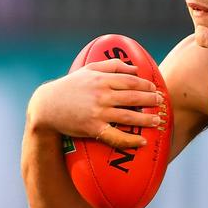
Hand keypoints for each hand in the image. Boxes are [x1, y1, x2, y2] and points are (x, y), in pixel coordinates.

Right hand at [26, 58, 164, 148]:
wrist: (46, 105)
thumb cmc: (68, 86)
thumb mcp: (87, 70)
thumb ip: (111, 66)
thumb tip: (134, 67)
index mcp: (101, 79)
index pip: (131, 81)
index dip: (146, 86)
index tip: (155, 89)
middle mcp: (102, 95)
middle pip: (134, 98)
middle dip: (151, 101)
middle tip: (161, 103)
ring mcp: (98, 112)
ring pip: (129, 116)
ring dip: (146, 119)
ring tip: (158, 120)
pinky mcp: (93, 128)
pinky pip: (116, 136)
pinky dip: (130, 140)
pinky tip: (142, 141)